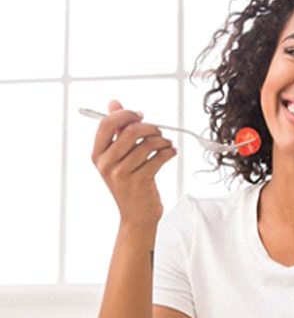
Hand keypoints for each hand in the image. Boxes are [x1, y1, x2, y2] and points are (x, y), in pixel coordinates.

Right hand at [91, 100, 175, 227]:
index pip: (107, 124)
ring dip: (163, 141)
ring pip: (148, 144)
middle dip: (150, 127)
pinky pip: (159, 157)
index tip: (140, 116)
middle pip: (131, 131)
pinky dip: (169, 152)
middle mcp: (106, 164)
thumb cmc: (129, 183)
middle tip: (159, 131)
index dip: (125, 114)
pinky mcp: (140, 181)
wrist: (136, 215)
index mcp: (97, 154)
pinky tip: (171, 153)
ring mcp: (122, 174)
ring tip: (167, 145)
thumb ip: (116, 130)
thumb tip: (114, 102)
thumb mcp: (117, 157)